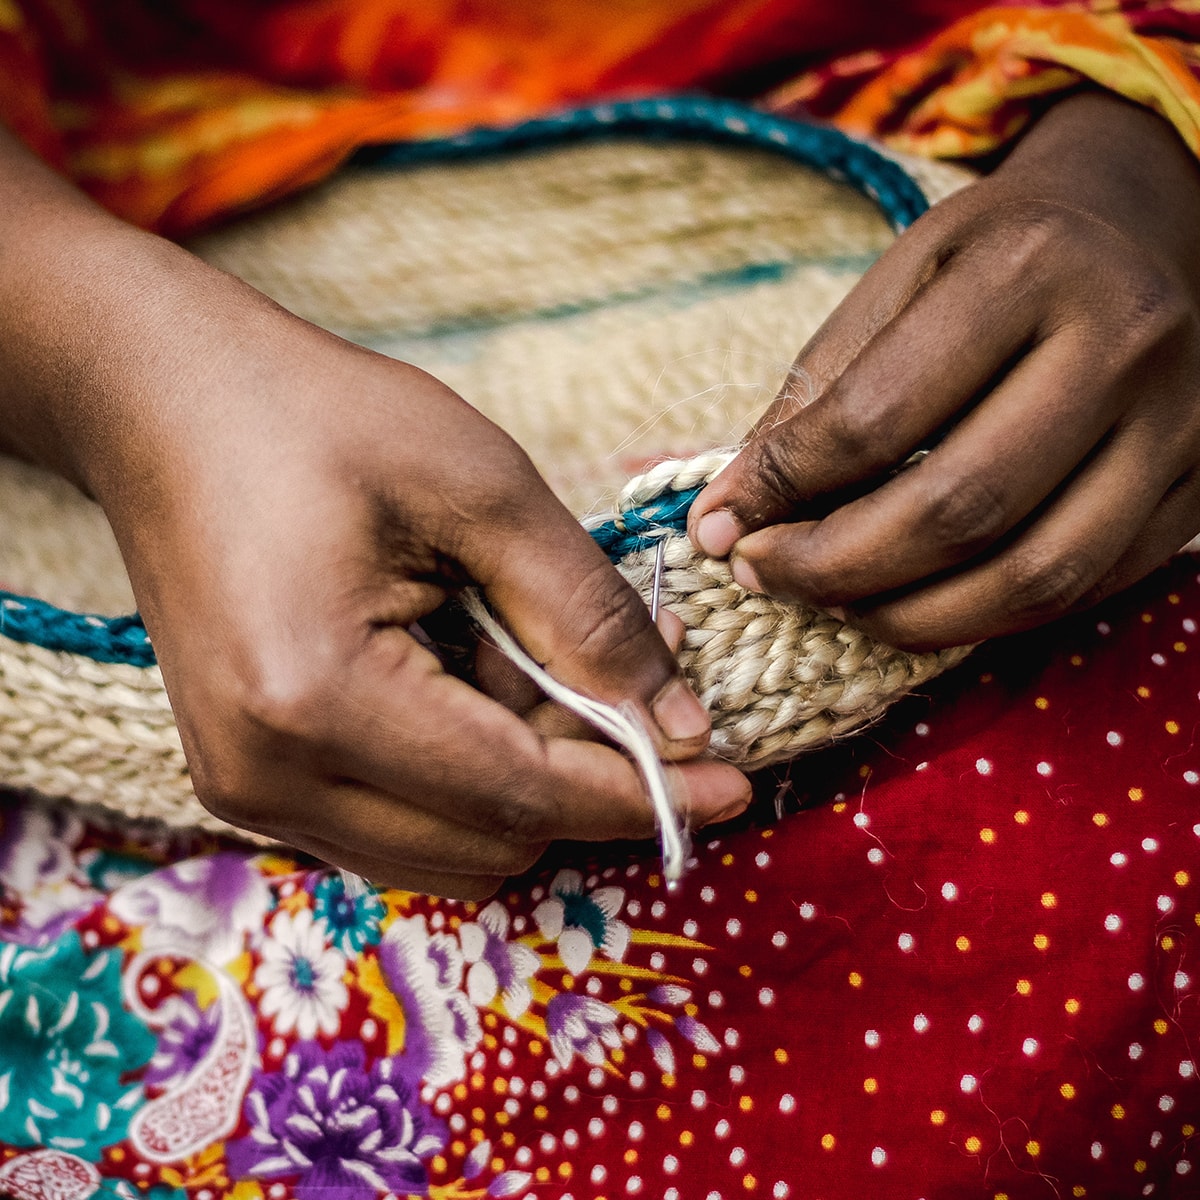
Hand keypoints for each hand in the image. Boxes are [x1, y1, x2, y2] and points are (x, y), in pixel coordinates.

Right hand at [0, 132, 748, 896]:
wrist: (166, 405)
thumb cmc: (316, 418)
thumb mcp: (479, 487)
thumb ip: (587, 614)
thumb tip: (676, 726)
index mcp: (314, 696)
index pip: (523, 794)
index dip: (641, 792)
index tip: (735, 786)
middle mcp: (267, 774)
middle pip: (494, 838)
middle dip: (587, 771)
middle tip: (639, 672)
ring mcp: (248, 788)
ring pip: (453, 847)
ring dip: (529, 777)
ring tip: (541, 658)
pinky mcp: (252, 778)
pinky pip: (403, 823)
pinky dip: (470, 774)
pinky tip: (480, 678)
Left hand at [688, 91, 1199, 649]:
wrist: (1146, 228)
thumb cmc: (999, 254)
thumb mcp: (897, 281)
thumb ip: (817, 394)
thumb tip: (732, 513)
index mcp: (1028, 267)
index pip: (877, 415)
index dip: (782, 488)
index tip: (718, 527)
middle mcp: (1121, 344)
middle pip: (957, 509)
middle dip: (833, 567)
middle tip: (762, 575)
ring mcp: (1175, 427)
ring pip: (1029, 575)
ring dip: (905, 615)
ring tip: (829, 601)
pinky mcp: (1194, 491)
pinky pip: (1078, 591)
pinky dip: (978, 618)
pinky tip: (910, 602)